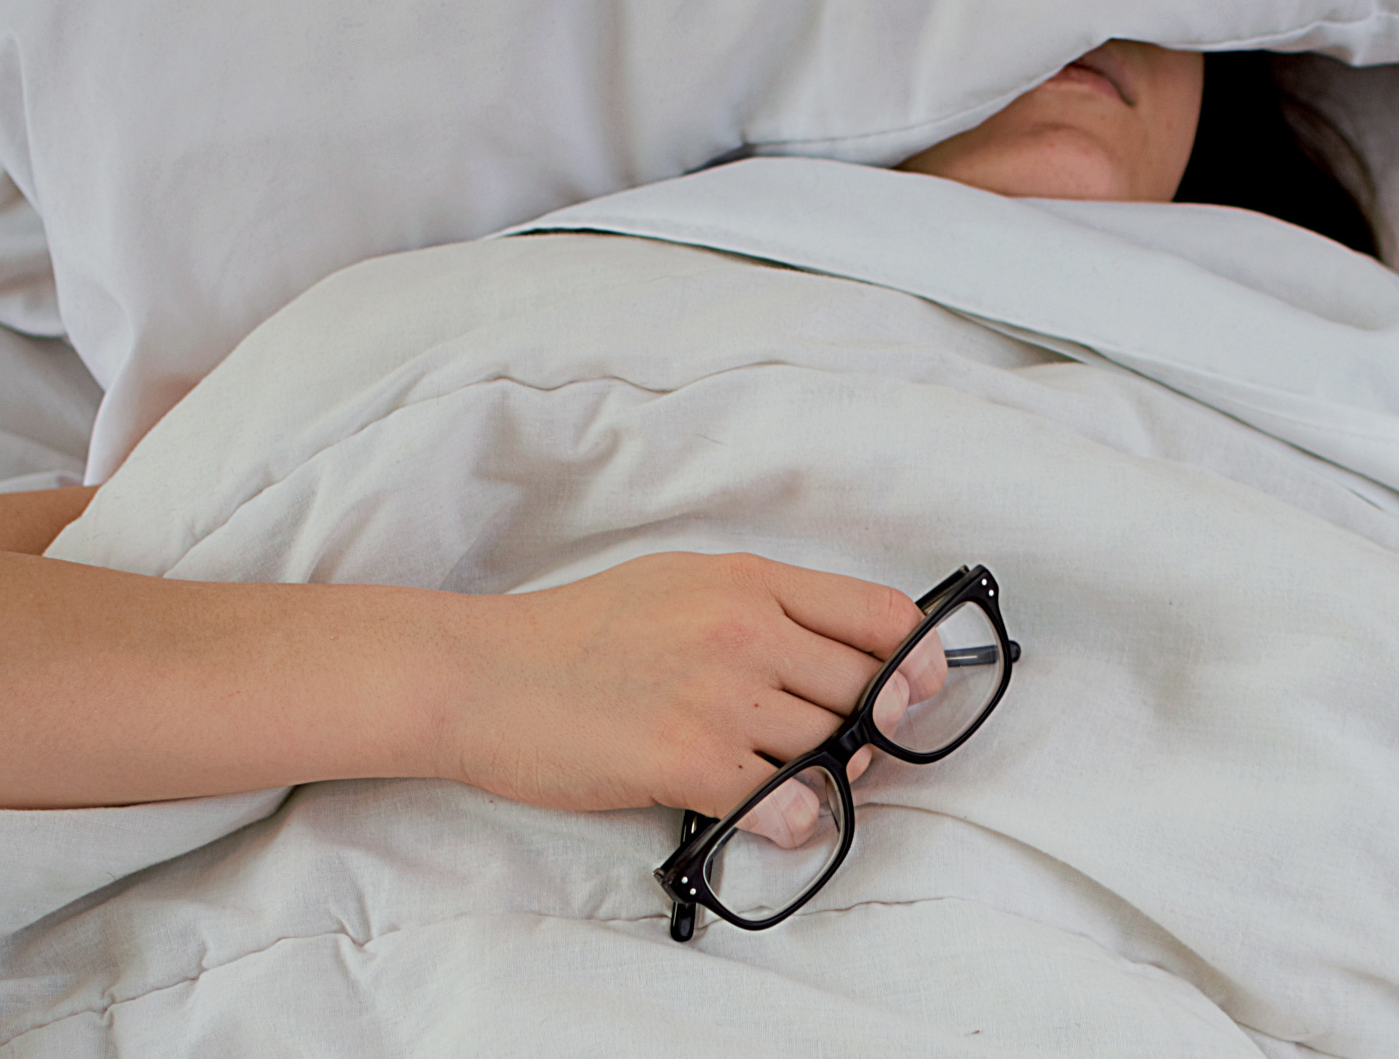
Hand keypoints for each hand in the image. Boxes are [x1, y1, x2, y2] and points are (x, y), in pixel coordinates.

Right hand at [435, 552, 924, 839]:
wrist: (481, 674)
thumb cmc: (576, 633)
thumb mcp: (680, 583)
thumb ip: (762, 609)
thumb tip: (840, 653)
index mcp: (748, 580)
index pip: (880, 615)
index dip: (917, 661)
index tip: (918, 691)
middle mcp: (744, 629)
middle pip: (868, 690)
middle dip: (873, 730)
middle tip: (847, 751)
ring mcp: (718, 694)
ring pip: (833, 747)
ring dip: (831, 777)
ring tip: (795, 782)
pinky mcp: (686, 758)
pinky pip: (787, 801)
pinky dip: (794, 818)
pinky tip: (770, 814)